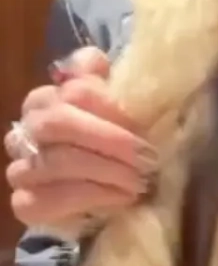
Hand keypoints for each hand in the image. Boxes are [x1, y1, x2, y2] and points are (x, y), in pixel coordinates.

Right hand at [5, 47, 156, 229]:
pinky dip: (92, 198)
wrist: (107, 198)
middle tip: (147, 157)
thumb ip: (110, 82)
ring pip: (56, 161)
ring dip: (107, 171)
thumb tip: (96, 62)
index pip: (76, 90)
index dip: (112, 108)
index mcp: (48, 98)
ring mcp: (22, 167)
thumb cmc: (116, 149)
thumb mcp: (122, 112)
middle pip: (59, 122)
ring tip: (141, 181)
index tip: (144, 126)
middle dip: (110, 140)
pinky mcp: (25, 203)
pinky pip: (50, 199)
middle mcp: (28, 128)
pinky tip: (121, 198)